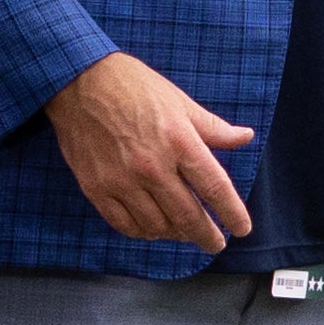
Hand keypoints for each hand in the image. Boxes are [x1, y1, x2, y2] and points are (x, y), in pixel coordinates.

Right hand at [44, 51, 253, 252]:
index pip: (215, 188)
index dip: (232, 214)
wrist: (78, 81)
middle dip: (207, 236)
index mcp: (179, 141)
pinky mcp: (97, 188)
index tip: (241, 228)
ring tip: (183, 232)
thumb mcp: (179, 101)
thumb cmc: (133, 86)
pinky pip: (125, 224)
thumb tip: (245, 137)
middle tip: (215, 243)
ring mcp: (122, 180)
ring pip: (157, 226)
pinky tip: (152, 228)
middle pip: (188, 216)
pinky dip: (143, 232)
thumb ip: (213, 127)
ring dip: (175, 234)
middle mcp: (153, 166)